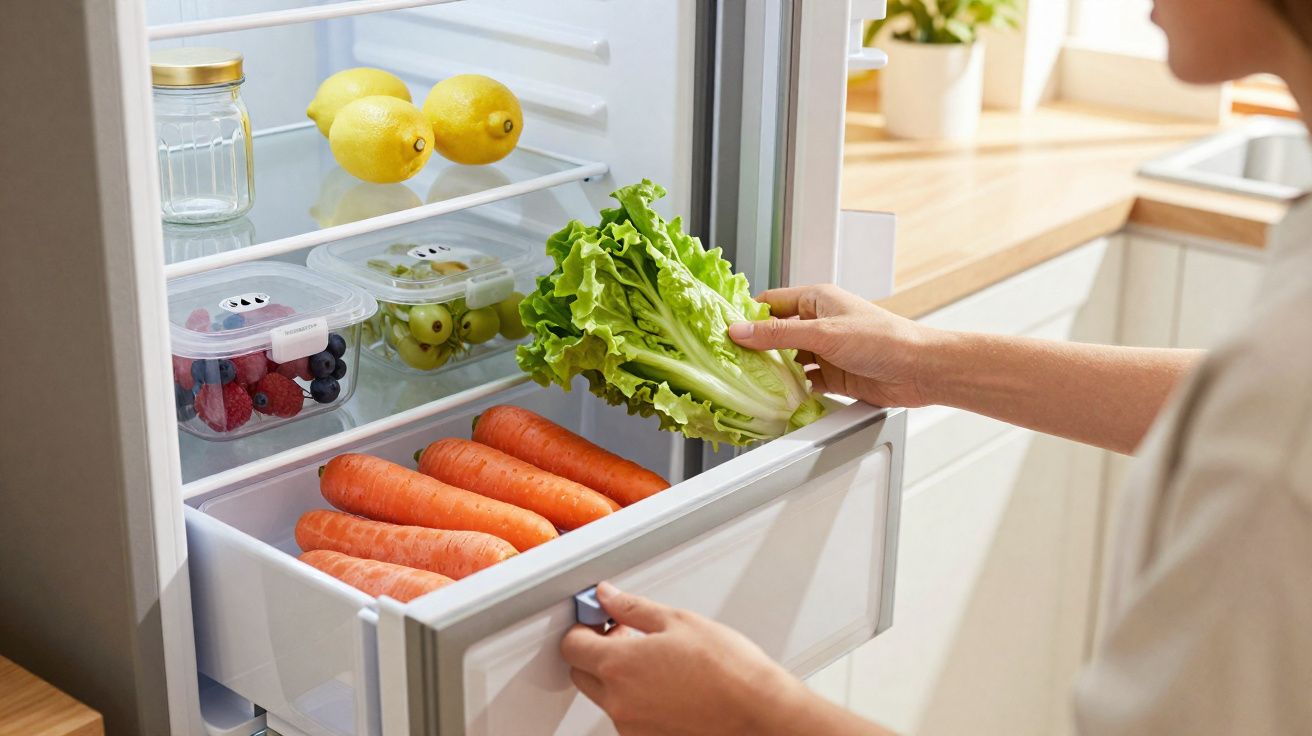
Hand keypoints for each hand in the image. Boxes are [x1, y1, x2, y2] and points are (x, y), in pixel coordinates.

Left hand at [560, 583, 805, 735]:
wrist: (759, 713)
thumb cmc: (729, 670)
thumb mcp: (678, 621)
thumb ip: (631, 608)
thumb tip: (607, 596)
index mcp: (619, 666)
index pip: (572, 645)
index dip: (583, 627)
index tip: (599, 619)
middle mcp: (618, 702)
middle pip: (582, 672)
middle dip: (596, 651)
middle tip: (627, 636)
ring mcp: (631, 727)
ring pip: (605, 696)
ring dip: (618, 677)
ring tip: (657, 662)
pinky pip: (627, 716)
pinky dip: (637, 699)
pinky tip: (667, 685)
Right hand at [728, 284, 937, 408]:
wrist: (919, 370)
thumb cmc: (883, 339)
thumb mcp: (823, 333)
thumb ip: (778, 335)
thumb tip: (740, 331)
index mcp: (816, 299)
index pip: (770, 303)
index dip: (746, 315)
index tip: (723, 329)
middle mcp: (819, 322)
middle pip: (775, 333)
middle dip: (755, 346)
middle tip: (729, 360)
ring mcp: (825, 350)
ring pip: (787, 359)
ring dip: (772, 370)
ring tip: (747, 380)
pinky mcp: (832, 375)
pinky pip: (802, 381)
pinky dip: (789, 389)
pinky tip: (776, 396)